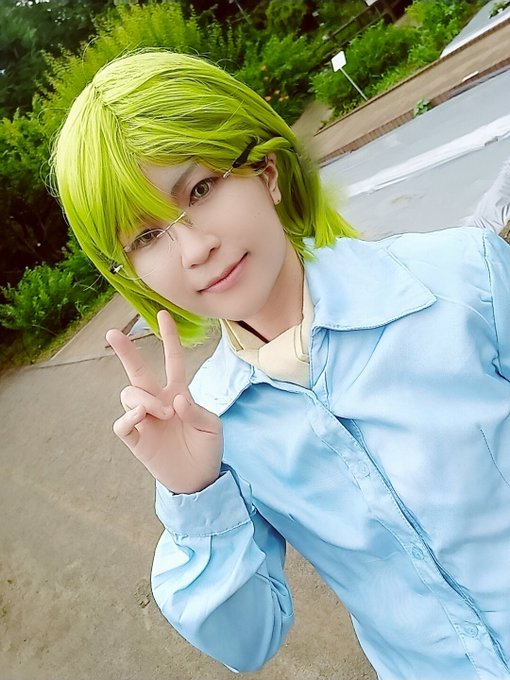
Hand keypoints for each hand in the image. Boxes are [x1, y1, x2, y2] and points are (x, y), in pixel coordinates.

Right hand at [106, 310, 222, 493]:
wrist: (198, 479)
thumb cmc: (207, 449)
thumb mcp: (211, 427)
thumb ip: (195, 410)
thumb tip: (175, 399)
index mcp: (178, 393)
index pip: (172, 360)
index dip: (169, 338)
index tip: (163, 314)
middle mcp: (158, 401)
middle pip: (137, 370)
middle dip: (126, 351)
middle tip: (112, 333)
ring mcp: (145, 419)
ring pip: (130, 394)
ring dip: (145, 399)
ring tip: (163, 414)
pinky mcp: (136, 438)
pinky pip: (122, 422)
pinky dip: (129, 416)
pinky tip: (142, 417)